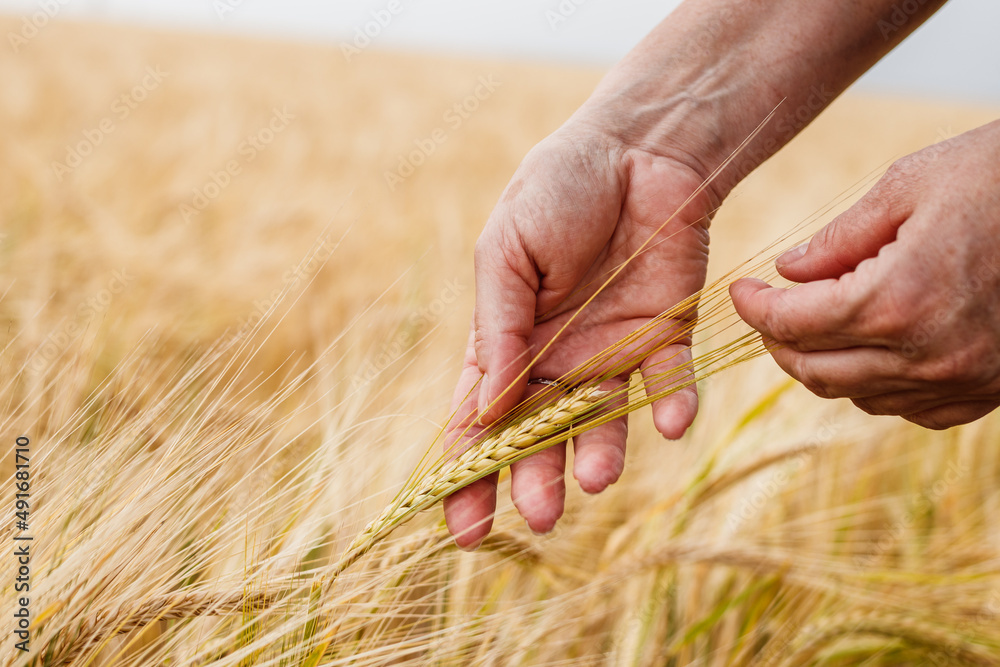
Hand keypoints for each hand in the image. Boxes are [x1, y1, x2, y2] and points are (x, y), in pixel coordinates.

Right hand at [444, 123, 717, 547]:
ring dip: (600, 454)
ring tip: (597, 478)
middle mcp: (557, 359)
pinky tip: (669, 423)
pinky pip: (668, 382)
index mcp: (507, 340)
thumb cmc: (557, 190)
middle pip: (540, 436)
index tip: (463, 528)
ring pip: (603, 422)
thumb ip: (498, 328)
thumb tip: (482, 411)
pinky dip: (671, 403)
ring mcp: (611, 353)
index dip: (468, 474)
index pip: (479, 420)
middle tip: (538, 518)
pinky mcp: (666, 337)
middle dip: (534, 480)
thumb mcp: (506, 252)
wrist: (637, 148)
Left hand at [731, 120, 999, 428]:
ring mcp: (963, 381)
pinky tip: (872, 350)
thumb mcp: (908, 186)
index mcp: (898, 299)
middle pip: (814, 371)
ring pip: (856, 395)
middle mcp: (928, 355)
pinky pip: (908, 410)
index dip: (754, 309)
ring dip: (822, 365)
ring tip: (814, 326)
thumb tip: (788, 271)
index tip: (741, 291)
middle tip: (767, 312)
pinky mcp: (990, 392)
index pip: (792, 324)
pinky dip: (874, 385)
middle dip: (777, 342)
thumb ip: (838, 238)